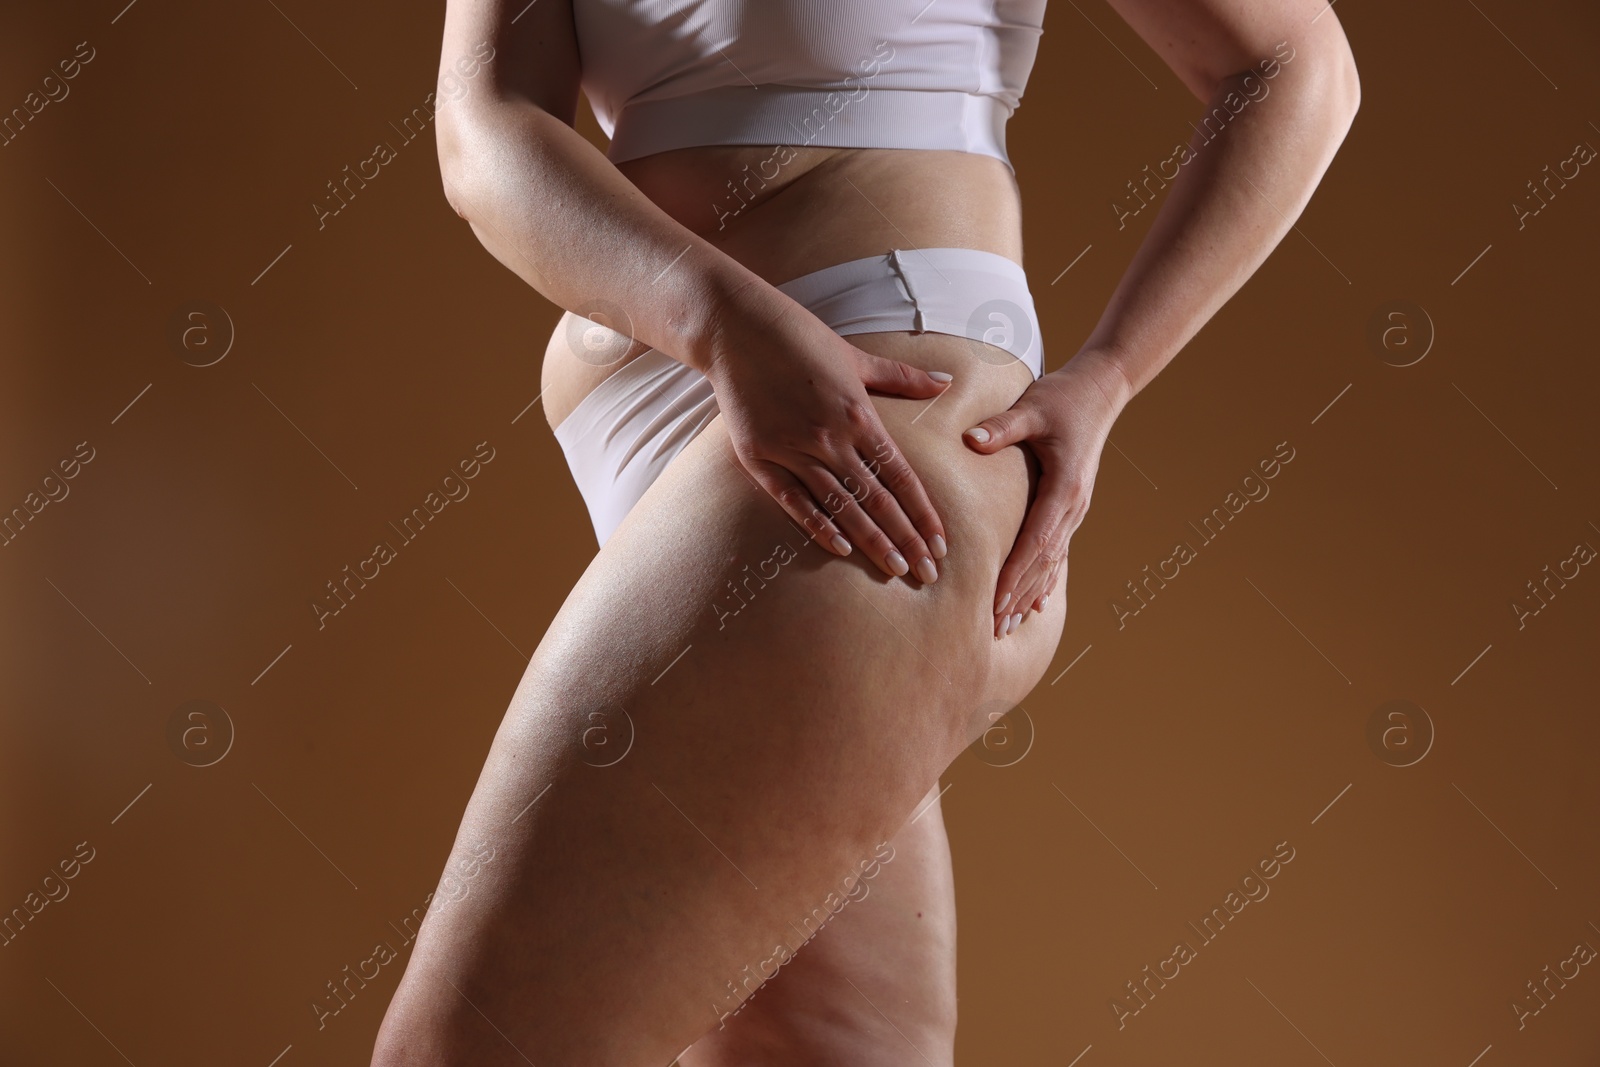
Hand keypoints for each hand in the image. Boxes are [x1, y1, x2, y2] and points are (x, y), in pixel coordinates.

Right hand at [706, 305, 953, 581]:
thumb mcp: (856, 356)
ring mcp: (793, 449)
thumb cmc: (800, 338)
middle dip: (906, 538)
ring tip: (895, 569)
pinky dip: (817, 526)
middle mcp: (830, 436)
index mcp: (859, 414)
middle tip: (927, 573)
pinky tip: (841, 549)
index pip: (900, 476)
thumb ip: (902, 377)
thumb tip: (947, 381)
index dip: (922, 513)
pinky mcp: (759, 456)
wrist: (736, 329)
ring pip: (841, 506)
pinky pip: (793, 501)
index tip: (940, 543)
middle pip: (877, 499)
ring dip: (871, 541)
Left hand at [960, 353, 1129, 637]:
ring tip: (1007, 626)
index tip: (995, 601)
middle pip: (1043, 562)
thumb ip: (1003, 426)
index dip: (1015, 574)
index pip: (1036, 542)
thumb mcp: (1032, 406)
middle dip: (1018, 596)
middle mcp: (1073, 506)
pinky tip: (1035, 603)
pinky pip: (1057, 551)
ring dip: (1029, 594)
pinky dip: (1045, 579)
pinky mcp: (1071, 507)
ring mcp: (1075, 510)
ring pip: (1051, 563)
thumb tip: (971, 440)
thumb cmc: (1062, 397)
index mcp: (1064, 488)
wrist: (1100, 390)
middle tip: (993, 628)